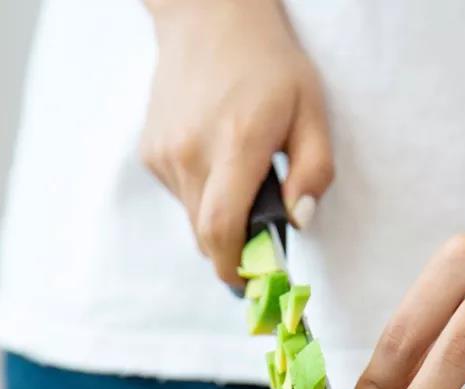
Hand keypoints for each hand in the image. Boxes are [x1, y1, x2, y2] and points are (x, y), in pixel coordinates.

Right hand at [139, 0, 333, 289]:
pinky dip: (201, 193)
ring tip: (241, 177)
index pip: (222, 227)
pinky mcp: (150, 152)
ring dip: (218, 216)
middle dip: (232, 251)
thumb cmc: (270, 65)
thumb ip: (314, 171)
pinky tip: (216, 156)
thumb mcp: (313, 110)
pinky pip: (180, 195)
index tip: (250, 286)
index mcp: (236, 144)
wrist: (209, 19)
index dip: (233, 267)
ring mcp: (164, 153)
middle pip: (205, 234)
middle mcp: (191, 152)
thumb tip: (300, 221)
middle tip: (259, 245)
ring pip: (192, 217)